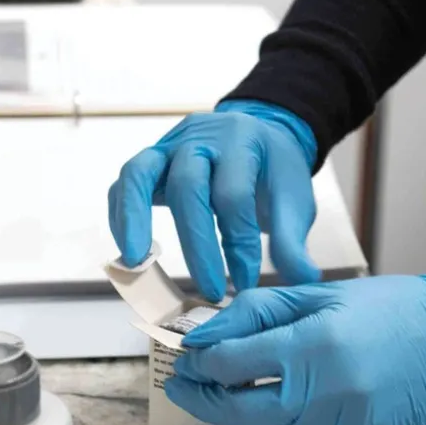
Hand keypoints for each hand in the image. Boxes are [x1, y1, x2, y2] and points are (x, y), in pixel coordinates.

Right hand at [107, 100, 320, 301]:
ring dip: (133, 219)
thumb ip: (293, 238)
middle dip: (197, 243)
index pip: (234, 195)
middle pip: (188, 186)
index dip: (239, 243)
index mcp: (242, 141)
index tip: (245, 281)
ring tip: (136, 262)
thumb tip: (304, 279)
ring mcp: (169, 146)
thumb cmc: (274, 171)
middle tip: (209, 289)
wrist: (260, 135)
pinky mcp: (150, 161)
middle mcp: (200, 137)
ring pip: (139, 174)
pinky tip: (131, 252)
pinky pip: (125, 184)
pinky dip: (122, 216)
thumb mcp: (294, 199)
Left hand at [163, 269, 425, 424]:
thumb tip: (206, 335)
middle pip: (239, 412)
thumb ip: (259, 311)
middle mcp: (324, 394)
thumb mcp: (322, 293)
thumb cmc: (392, 308)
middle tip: (180, 393)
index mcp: (313, 345)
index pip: (232, 362)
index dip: (201, 362)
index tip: (190, 357)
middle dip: (200, 403)